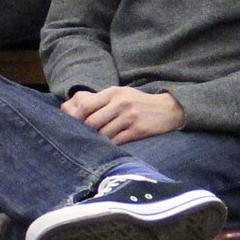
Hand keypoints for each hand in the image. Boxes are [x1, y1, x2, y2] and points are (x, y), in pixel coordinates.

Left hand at [63, 85, 185, 144]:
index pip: (86, 105)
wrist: (167, 109)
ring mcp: (129, 117)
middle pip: (92, 121)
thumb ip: (102, 100)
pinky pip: (116, 141)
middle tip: (82, 137)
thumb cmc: (138, 103)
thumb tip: (75, 109)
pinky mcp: (137, 130)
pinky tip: (108, 146)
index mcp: (114, 93)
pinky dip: (110, 145)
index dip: (75, 117)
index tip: (72, 125)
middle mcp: (121, 103)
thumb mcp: (121, 94)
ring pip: (103, 133)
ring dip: (98, 140)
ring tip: (95, 142)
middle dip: (85, 131)